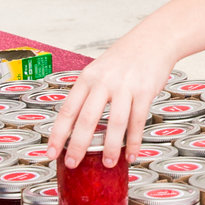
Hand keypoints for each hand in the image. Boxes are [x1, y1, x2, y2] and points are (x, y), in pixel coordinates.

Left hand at [46, 33, 178, 172]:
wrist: (153, 39)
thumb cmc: (125, 58)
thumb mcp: (99, 70)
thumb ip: (89, 94)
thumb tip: (77, 126)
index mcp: (87, 78)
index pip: (67, 110)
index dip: (57, 134)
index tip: (51, 152)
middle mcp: (104, 82)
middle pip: (86, 119)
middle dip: (78, 146)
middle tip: (73, 164)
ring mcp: (125, 86)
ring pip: (114, 124)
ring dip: (109, 148)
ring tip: (107, 163)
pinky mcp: (144, 91)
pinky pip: (137, 122)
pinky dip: (133, 142)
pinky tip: (130, 154)